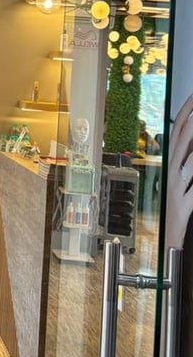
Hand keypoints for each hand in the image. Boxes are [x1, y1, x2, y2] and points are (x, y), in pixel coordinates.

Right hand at [167, 93, 192, 247]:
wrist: (166, 243)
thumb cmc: (176, 211)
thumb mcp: (182, 184)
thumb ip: (188, 165)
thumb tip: (191, 148)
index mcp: (171, 165)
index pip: (178, 132)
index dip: (186, 113)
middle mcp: (171, 173)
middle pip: (181, 140)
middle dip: (192, 118)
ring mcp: (176, 188)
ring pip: (186, 160)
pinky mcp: (183, 205)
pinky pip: (192, 189)